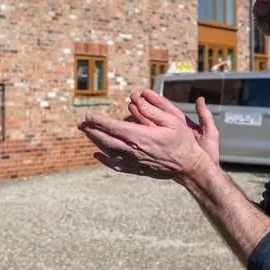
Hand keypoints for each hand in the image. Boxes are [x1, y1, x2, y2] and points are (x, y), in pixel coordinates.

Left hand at [77, 87, 219, 181]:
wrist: (189, 167)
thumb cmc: (183, 142)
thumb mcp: (172, 121)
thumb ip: (152, 110)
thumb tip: (135, 100)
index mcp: (140, 137)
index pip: (113, 127)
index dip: (98, 121)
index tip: (88, 115)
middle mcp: (134, 151)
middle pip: (106, 140)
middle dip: (91, 130)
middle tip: (81, 123)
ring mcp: (134, 162)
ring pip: (108, 152)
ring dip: (95, 141)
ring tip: (86, 133)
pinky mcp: (137, 169)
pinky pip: (115, 165)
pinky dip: (104, 159)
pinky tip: (97, 155)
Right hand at [127, 88, 219, 166]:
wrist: (202, 174)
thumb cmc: (208, 155)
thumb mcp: (210, 133)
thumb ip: (205, 116)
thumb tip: (200, 99)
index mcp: (183, 125)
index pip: (168, 109)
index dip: (157, 100)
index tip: (146, 92)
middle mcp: (172, 131)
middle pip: (156, 116)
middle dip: (144, 106)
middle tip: (133, 96)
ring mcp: (166, 140)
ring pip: (150, 127)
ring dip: (139, 117)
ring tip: (129, 107)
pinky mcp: (161, 150)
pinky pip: (149, 140)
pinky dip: (140, 133)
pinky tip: (130, 128)